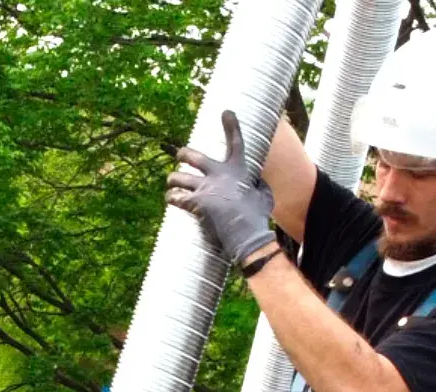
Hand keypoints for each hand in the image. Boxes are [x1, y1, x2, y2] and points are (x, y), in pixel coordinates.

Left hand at [165, 110, 276, 265]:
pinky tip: (170, 199)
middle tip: (180, 155)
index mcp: (237, 170)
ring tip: (172, 184)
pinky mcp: (195, 202)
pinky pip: (176, 197)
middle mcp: (218, 174)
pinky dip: (171, 197)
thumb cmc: (257, 218)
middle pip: (193, 157)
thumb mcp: (265, 197)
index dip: (232, 126)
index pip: (236, 143)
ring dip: (173, 180)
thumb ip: (260, 187)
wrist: (246, 234)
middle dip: (183, 154)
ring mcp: (205, 187)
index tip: (226, 112)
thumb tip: (258, 184)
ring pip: (178, 177)